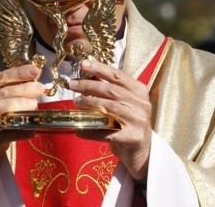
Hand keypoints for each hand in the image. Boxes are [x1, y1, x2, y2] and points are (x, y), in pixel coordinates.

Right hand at [0, 64, 44, 168]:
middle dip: (22, 89)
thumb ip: (15, 87)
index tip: (35, 71)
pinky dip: (20, 130)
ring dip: (18, 105)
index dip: (17, 73)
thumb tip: (36, 75)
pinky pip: (2, 133)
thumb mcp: (3, 99)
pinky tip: (33, 129)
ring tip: (34, 105)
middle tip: (39, 89)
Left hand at [68, 60, 152, 179]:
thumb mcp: (125, 102)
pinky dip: (90, 130)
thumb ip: (111, 90)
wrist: (142, 150)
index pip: (118, 75)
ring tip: (76, 102)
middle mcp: (141, 104)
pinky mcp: (132, 138)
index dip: (100, 68)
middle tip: (72, 84)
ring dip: (89, 103)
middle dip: (89, 85)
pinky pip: (106, 132)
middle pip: (111, 90)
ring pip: (109, 108)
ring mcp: (138, 121)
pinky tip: (78, 128)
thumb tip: (86, 76)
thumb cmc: (129, 122)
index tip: (83, 64)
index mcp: (140, 91)